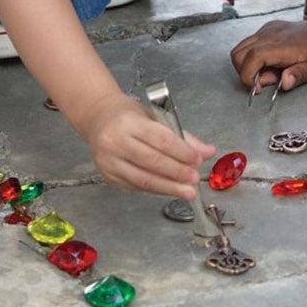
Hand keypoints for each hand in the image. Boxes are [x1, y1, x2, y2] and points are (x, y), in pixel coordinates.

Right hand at [82, 95, 214, 197]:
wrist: (99, 118)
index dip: (182, 152)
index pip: (161, 140)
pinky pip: (136, 186)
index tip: (198, 160)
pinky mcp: (108, 177)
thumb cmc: (129, 116)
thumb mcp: (155, 117)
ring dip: (169, 187)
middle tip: (195, 179)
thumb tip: (207, 152)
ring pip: (144, 180)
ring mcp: (109, 162)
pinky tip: (169, 189)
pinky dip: (155, 189)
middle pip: (153, 162)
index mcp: (129, 123)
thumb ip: (182, 136)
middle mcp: (115, 143)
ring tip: (187, 191)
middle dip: (177, 173)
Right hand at [230, 16, 306, 92]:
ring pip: (241, 48)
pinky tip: (273, 64)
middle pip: (239, 53)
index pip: (252, 57)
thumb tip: (284, 83)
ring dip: (248, 66)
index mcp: (284, 44)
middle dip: (246, 73)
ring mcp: (268, 30)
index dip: (248, 76)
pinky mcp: (268, 29)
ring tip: (271, 73)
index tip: (258, 89)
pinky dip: (254, 59)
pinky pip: (250, 45)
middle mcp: (271, 34)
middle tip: (268, 81)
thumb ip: (301, 74)